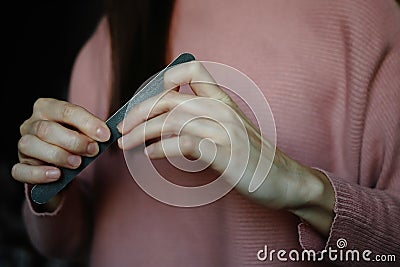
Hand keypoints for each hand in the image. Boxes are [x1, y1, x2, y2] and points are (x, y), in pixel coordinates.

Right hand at [11, 98, 109, 208]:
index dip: (87, 122)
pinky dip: (38, 173)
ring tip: (77, 164)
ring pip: (31, 146)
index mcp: (47, 108)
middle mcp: (31, 124)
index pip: (65, 110)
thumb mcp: (85, 134)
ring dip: (57, 155)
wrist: (64, 169)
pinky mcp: (20, 166)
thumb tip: (105, 134)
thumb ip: (92, 132)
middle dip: (74, 141)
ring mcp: (23, 145)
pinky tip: (56, 175)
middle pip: (47, 129)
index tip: (105, 135)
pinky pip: (21, 170)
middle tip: (93, 150)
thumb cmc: (75, 144)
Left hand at [118, 61, 334, 234]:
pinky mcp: (223, 153)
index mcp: (223, 100)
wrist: (286, 179)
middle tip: (123, 127)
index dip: (165, 78)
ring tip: (127, 143)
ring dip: (142, 132)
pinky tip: (150, 155)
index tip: (149, 98)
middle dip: (139, 111)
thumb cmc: (253, 156)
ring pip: (171, 121)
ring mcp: (223, 130)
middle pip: (169, 99)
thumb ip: (203, 121)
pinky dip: (160, 149)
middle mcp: (222, 109)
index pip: (192, 70)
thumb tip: (165, 126)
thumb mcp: (230, 130)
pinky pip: (182, 144)